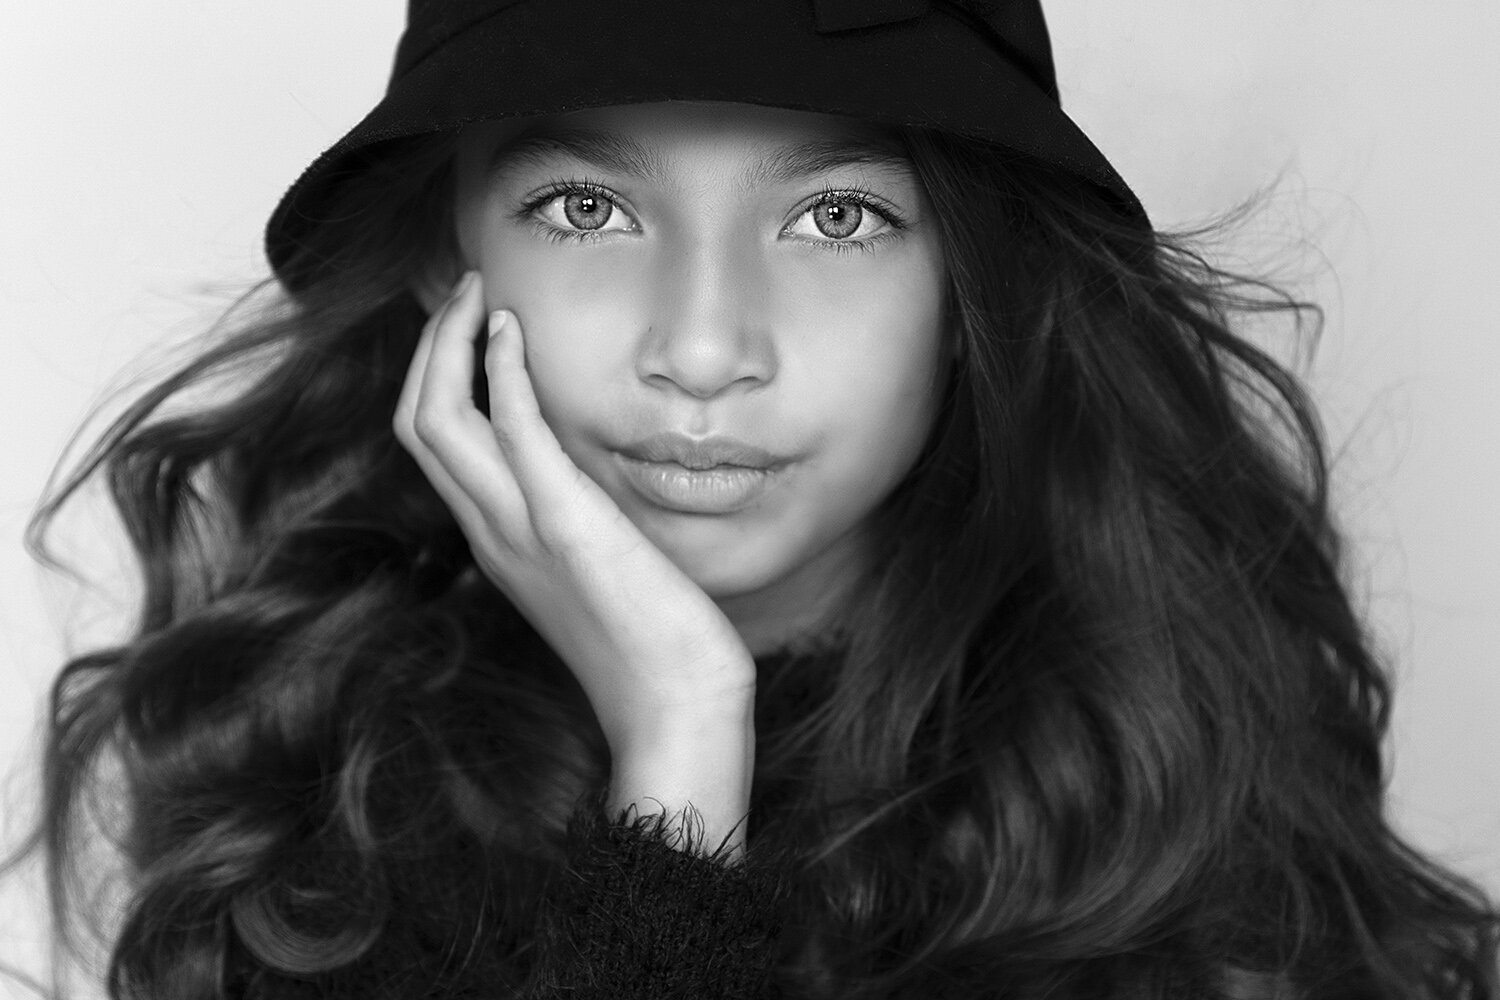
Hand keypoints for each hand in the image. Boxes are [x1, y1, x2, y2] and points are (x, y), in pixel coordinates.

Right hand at [392, 272, 756, 759]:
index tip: (466, 323)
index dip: (435, 376)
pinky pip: (511, 434)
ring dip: (449, 344)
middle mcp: (492, 532)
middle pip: (416, 422)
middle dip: (429, 346)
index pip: (433, 444)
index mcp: (499, 542)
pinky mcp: (565, 526)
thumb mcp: (600, 572)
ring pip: (437, 422)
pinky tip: (508, 330)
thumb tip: (589, 480)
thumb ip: (577, 522)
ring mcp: (520, 531)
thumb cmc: (654, 646)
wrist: (677, 709)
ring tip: (474, 290)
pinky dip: (498, 374)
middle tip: (461, 287)